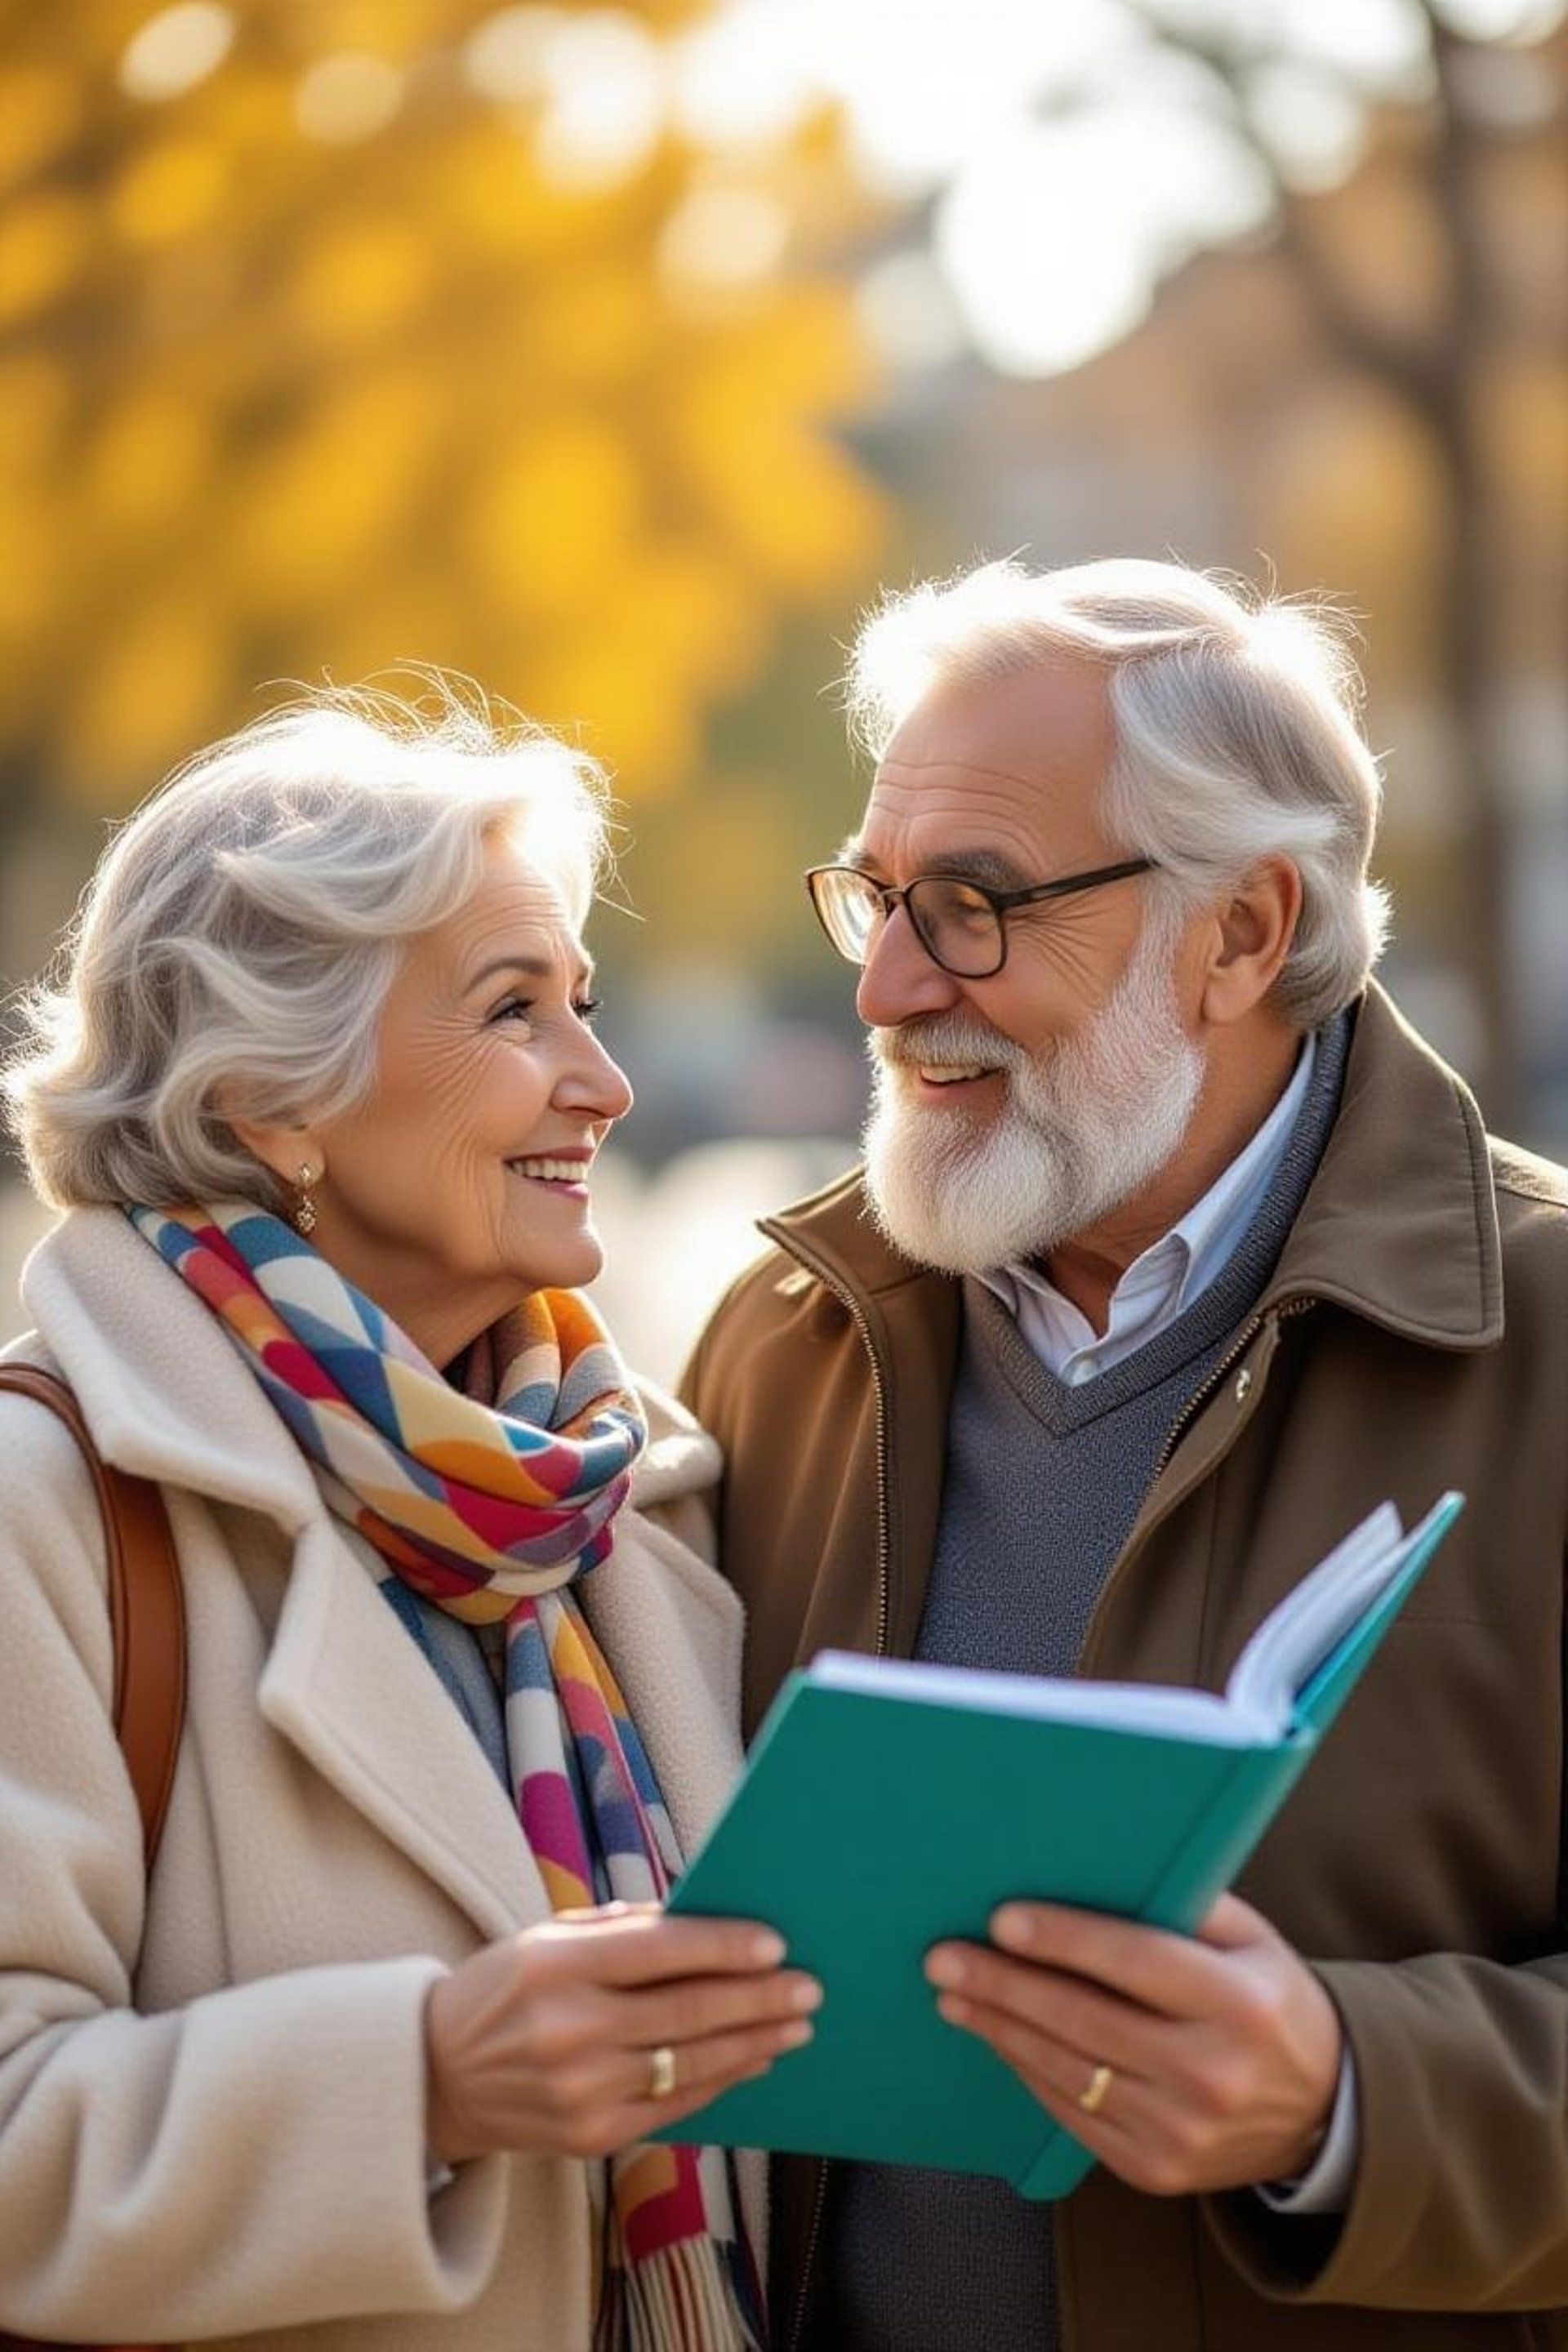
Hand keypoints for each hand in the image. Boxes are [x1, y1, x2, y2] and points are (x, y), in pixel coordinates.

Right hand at [425, 1902, 819, 2163]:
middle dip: (757, 1998)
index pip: (660, 1950)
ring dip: (753, 2042)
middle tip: (807, 1986)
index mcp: (557, 1966)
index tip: (775, 1943)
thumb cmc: (502, 1991)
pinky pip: (674, 2105)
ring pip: (691, 2063)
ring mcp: (582, 2090)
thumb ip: (621, 1930)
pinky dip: (720, 2080)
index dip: (723, 1946)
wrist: (435, 2077)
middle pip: (688, 2010)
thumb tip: (703, 1920)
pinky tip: (752, 2060)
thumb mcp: (546, 1939)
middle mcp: (570, 2030)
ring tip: (795, 2024)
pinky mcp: (591, 2136)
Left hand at [925, 1892, 1341, 2195]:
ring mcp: (1181, 2131)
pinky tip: (997, 2035)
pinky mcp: (1155, 2169)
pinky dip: (1027, 2070)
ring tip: (953, 1993)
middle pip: (1086, 2020)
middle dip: (1006, 1984)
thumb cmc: (1267, 2001)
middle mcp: (1211, 2074)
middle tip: (945, 1956)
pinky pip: (1073, 2114)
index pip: (1136, 1962)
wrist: (1322, 2112)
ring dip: (1001, 2028)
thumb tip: (1095, 1864)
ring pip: (1069, 2072)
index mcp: (1239, 2005)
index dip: (1065, 1940)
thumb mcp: (1250, 1941)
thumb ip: (1185, 1903)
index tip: (1001, 1919)